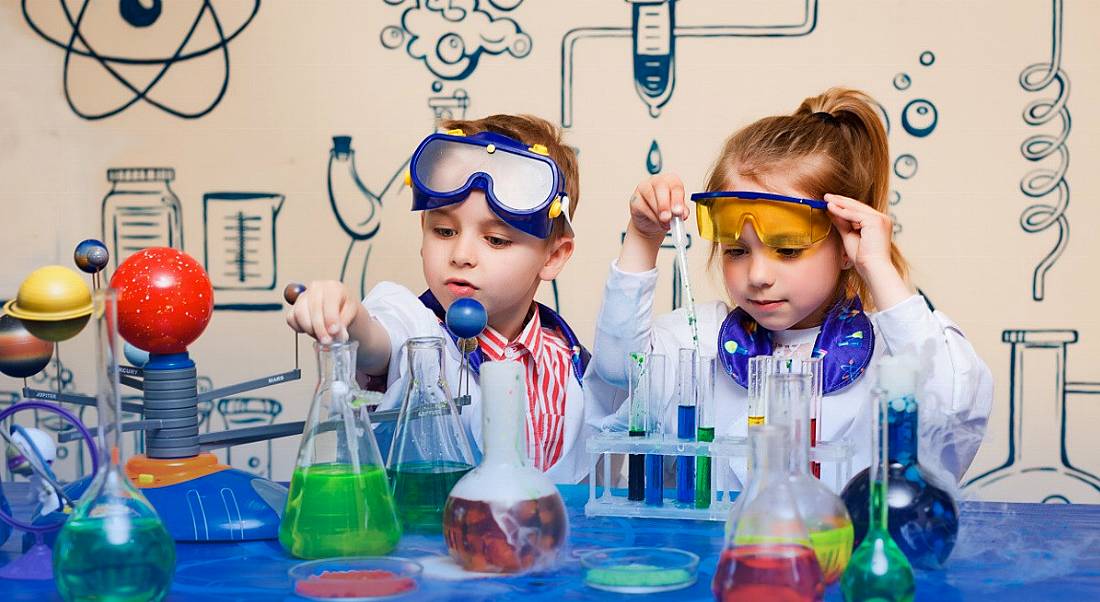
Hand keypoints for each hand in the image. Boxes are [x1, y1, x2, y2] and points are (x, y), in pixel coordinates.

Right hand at [286, 280, 361, 344]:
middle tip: (327, 341)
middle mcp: (316, 288)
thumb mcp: (351, 313)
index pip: (329, 302)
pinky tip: (311, 331)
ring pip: (299, 314)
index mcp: (332, 287)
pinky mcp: (294, 306)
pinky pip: (291, 319)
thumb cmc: (344, 306)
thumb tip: (337, 335)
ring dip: (310, 330)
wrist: (338, 304)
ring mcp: (302, 296)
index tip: (334, 332)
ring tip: (321, 336)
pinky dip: (299, 328)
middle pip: (313, 309)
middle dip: (320, 329)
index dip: (331, 319)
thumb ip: (344, 323)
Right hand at [628, 173, 689, 241]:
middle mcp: (657, 181)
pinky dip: (651, 216)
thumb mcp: (677, 212)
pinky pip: (642, 205)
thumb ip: (682, 211)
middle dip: (665, 204)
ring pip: (650, 195)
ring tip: (664, 223)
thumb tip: (683, 213)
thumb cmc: (665, 213)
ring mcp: (644, 188)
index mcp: (671, 181)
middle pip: (661, 186)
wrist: (651, 223)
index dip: (678, 199)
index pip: (675, 185)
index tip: (678, 212)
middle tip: (668, 217)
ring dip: (658, 212)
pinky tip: (656, 221)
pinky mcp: (635, 199)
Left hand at [826, 194, 910, 308]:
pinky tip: (830, 207)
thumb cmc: (863, 258)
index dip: (844, 205)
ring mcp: (880, 219)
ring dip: (839, 203)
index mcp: (878, 223)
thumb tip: (832, 213)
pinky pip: (854, 214)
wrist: (873, 269)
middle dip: (840, 200)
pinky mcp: (876, 221)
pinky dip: (841, 211)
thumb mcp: (849, 237)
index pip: (859, 210)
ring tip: (826, 199)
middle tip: (826, 196)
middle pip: (858, 206)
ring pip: (856, 208)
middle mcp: (882, 218)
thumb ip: (842, 224)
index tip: (830, 202)